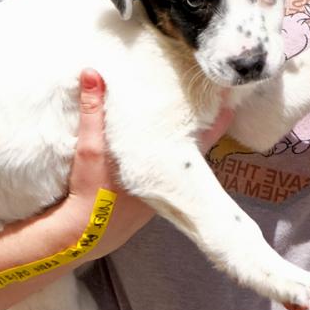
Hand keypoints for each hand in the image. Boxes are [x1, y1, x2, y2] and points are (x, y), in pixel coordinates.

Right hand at [61, 69, 233, 254]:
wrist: (82, 236)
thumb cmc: (90, 192)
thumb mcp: (89, 148)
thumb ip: (92, 110)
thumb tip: (92, 72)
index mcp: (163, 162)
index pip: (203, 136)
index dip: (217, 117)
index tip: (227, 97)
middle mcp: (171, 179)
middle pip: (200, 147)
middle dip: (207, 125)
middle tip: (218, 101)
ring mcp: (164, 192)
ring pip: (186, 161)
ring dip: (190, 141)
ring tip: (197, 116)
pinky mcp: (153, 201)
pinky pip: (173, 174)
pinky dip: (175, 157)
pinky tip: (168, 147)